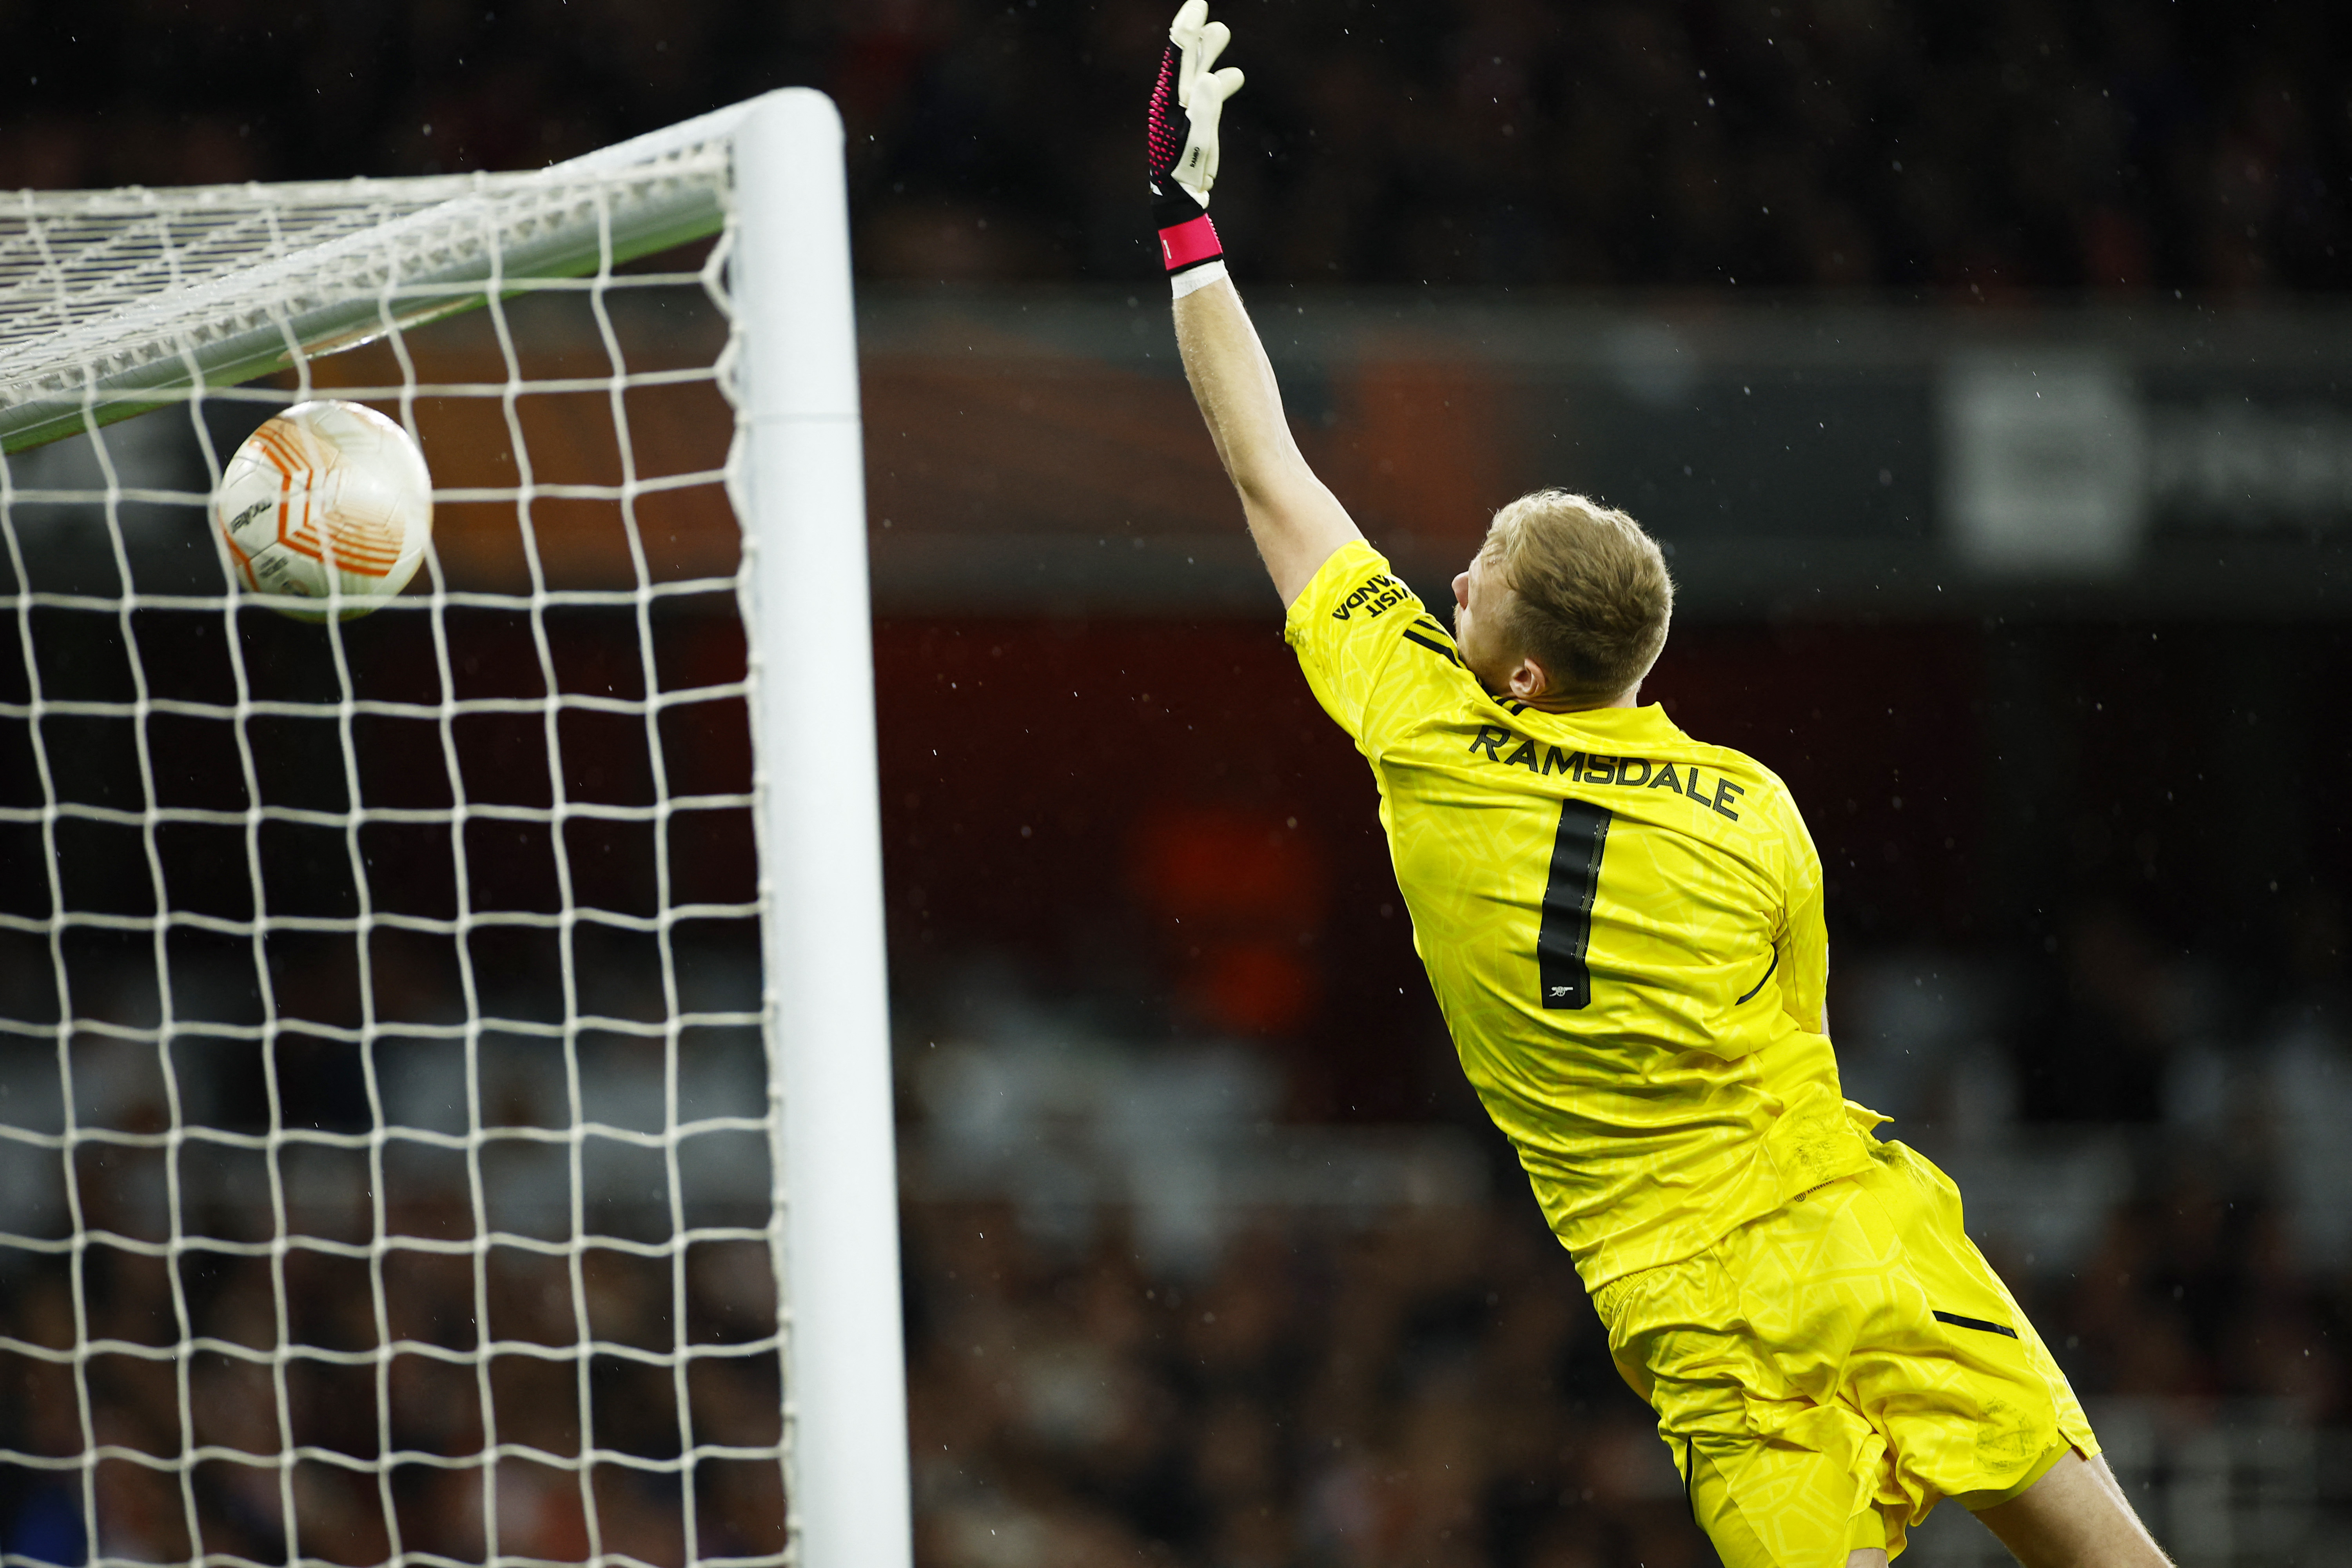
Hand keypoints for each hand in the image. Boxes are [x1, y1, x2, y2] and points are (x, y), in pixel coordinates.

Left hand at [1147, 0, 1243, 273]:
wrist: (1178, 200)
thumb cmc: (1182, 172)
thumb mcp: (1194, 142)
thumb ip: (1204, 109)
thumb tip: (1212, 77)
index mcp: (1170, 99)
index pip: (1177, 54)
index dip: (1187, 27)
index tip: (1198, 4)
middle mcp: (1175, 101)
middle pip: (1187, 59)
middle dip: (1198, 35)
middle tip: (1204, 10)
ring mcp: (1185, 111)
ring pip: (1199, 74)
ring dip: (1210, 54)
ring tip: (1221, 33)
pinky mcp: (1195, 124)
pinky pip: (1207, 97)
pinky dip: (1219, 84)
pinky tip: (1233, 78)